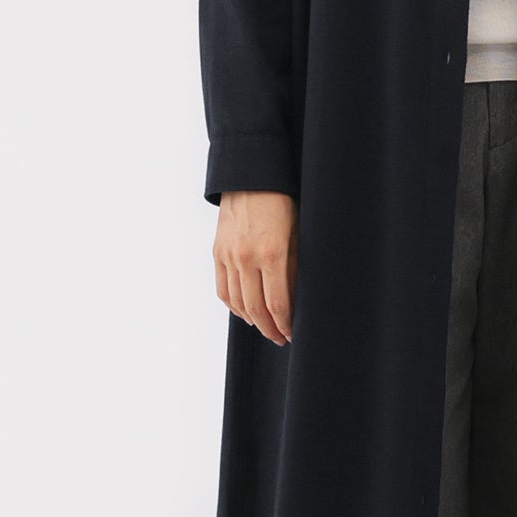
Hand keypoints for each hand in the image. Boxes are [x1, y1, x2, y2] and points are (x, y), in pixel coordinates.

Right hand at [214, 191, 297, 344]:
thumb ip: (296, 267)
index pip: (277, 303)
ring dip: (252, 321)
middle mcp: (246, 258)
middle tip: (281, 338)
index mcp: (272, 253)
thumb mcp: (299, 233)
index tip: (293, 334)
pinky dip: (234, 306)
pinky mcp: (218, 253)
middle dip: (270, 329)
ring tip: (266, 328)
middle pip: (256, 309)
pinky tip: (246, 313)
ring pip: (238, 303)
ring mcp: (229, 256)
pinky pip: (223, 289)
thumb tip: (298, 299)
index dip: (285, 324)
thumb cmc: (283, 203)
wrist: (251, 178)